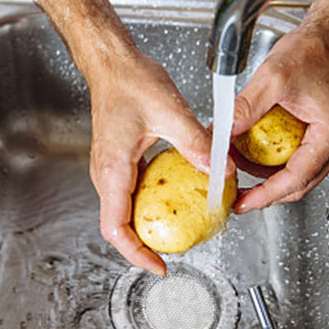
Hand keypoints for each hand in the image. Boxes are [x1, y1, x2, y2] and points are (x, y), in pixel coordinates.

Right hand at [86, 46, 222, 275]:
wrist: (112, 62)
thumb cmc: (128, 80)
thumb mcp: (170, 112)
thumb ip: (196, 143)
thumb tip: (221, 170)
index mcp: (113, 169)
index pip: (117, 228)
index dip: (136, 254)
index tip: (159, 266)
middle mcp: (107, 173)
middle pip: (120, 226)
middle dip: (146, 245)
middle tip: (175, 253)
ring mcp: (111, 168)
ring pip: (125, 211)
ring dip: (148, 226)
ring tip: (177, 230)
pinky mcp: (120, 160)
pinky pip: (132, 193)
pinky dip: (150, 204)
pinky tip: (174, 198)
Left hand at [231, 0, 328, 212]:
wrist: (328, 36)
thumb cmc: (313, 51)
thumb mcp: (272, 79)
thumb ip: (246, 109)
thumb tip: (221, 135)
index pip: (296, 179)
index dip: (266, 195)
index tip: (244, 202)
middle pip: (299, 183)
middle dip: (265, 190)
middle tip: (238, 194)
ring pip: (298, 173)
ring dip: (268, 176)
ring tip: (239, 168)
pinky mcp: (322, 134)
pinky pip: (298, 158)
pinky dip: (274, 161)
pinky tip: (253, 154)